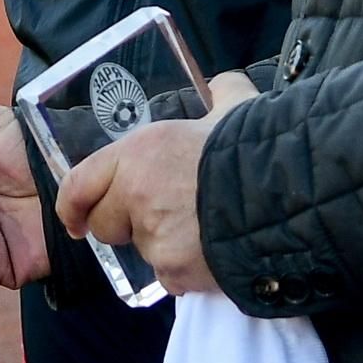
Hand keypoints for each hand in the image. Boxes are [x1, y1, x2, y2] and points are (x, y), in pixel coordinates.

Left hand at [52, 75, 255, 297]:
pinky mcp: (177, 273)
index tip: (75, 218)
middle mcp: (137, 198)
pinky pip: (171, 276)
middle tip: (156, 215)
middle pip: (107, 225)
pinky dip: (186, 269)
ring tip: (198, 230)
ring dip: (162, 244)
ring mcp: (156, 239)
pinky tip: (211, 252)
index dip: (72, 205)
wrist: (290, 195)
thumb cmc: (256, 147)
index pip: (79, 184)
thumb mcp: (234, 105)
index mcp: (138, 154)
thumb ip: (219, 92)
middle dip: (125, 223)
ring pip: (144, 250)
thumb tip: (221, 85)